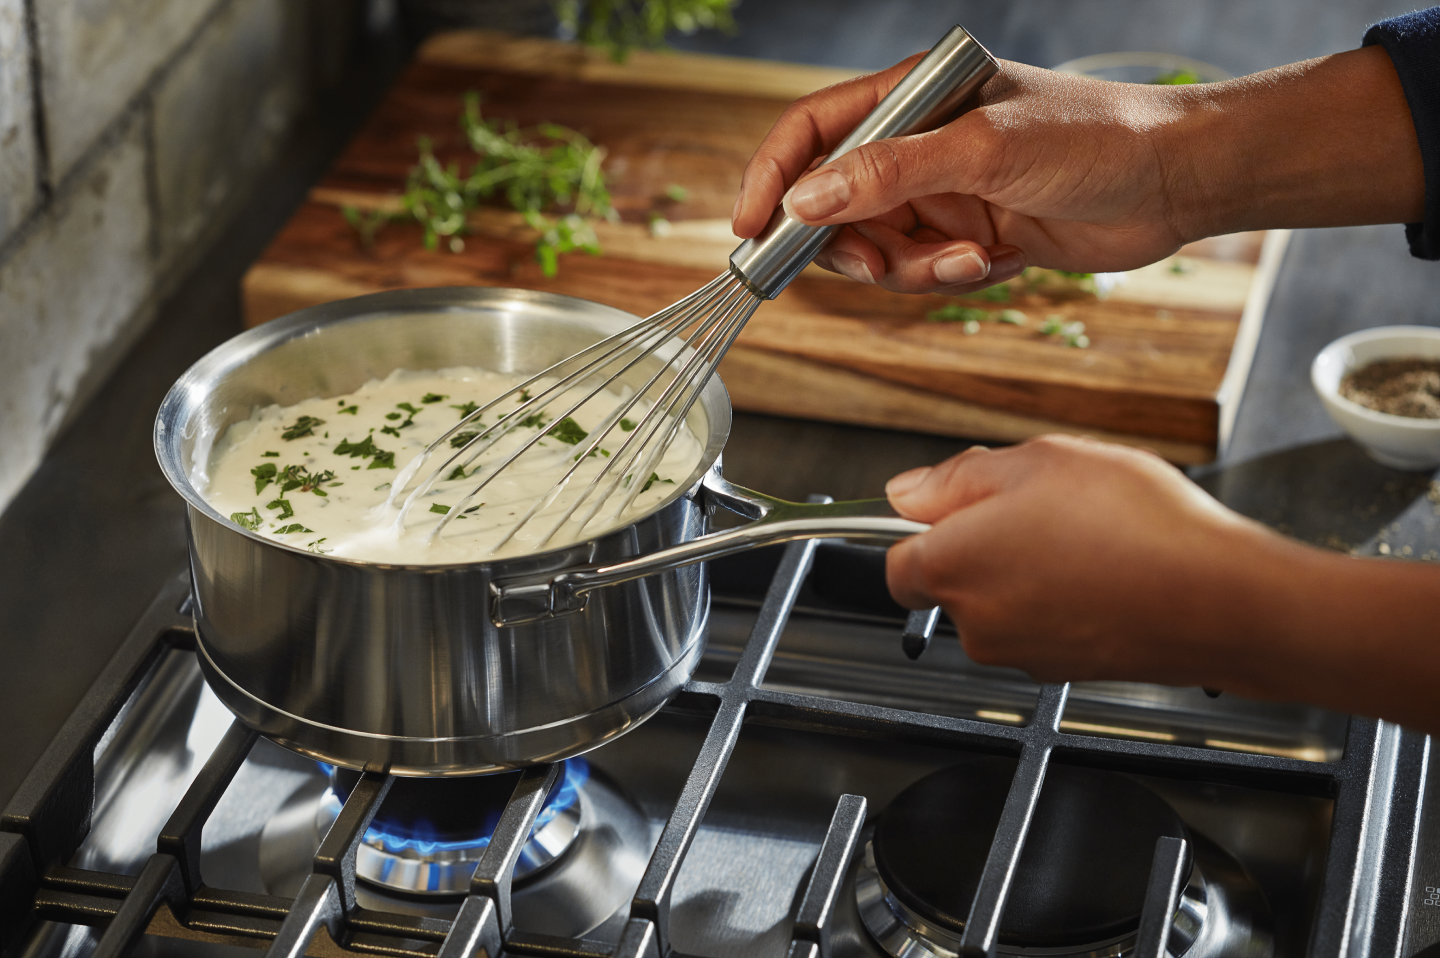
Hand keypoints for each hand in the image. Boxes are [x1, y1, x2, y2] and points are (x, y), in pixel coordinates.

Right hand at [732, 58, 1197, 294]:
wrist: (1175, 182)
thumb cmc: (1093, 138)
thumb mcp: (983, 149)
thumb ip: (888, 174)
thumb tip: (804, 202)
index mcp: (912, 98)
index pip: (812, 131)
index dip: (772, 177)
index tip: (749, 230)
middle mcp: (918, 145)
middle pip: (835, 205)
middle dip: (854, 244)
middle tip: (879, 264)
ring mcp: (942, 193)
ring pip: (878, 249)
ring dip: (913, 268)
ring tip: (969, 258)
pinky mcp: (968, 236)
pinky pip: (923, 272)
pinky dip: (949, 278)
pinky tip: (996, 261)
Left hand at [882, 436, 1439, 736]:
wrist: (1220, 599)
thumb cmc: (1133, 526)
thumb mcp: (1036, 462)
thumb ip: (956, 478)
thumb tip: (906, 493)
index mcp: (951, 567)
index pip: (896, 562)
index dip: (921, 530)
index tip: (954, 507)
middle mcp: (976, 624)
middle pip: (953, 581)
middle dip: (984, 543)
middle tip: (1042, 504)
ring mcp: (1022, 654)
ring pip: (1002, 602)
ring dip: (1029, 568)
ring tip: (1089, 534)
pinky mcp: (1066, 672)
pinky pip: (1046, 624)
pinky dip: (1065, 598)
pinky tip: (1111, 567)